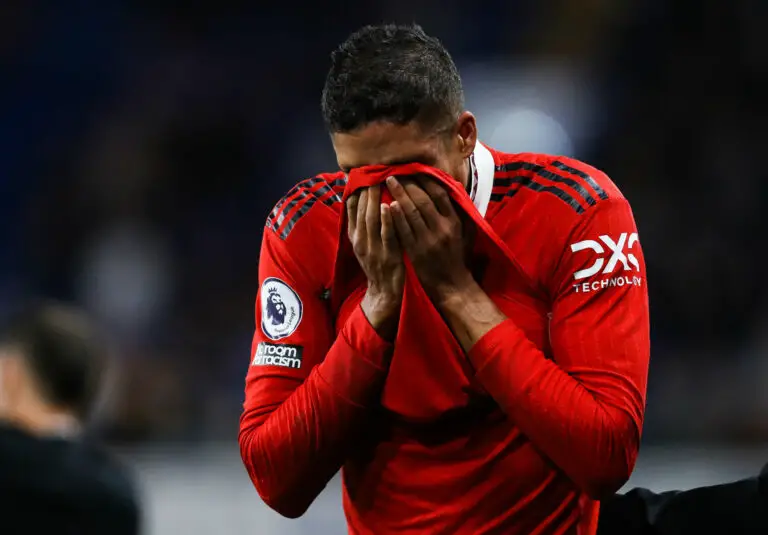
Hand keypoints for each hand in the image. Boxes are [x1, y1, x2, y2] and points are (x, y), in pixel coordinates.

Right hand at [347, 185, 404, 339]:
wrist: (384, 292)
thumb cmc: (377, 264)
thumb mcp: (364, 244)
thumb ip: (362, 224)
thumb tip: (360, 200)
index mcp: (354, 236)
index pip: (351, 207)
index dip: (354, 189)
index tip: (358, 172)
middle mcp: (361, 240)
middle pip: (361, 209)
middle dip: (365, 188)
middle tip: (371, 169)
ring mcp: (374, 247)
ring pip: (372, 218)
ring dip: (375, 198)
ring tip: (379, 180)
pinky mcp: (388, 254)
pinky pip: (387, 234)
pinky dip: (388, 219)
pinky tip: (391, 205)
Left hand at [386, 176, 475, 301]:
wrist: (452, 284)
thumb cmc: (456, 256)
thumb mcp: (463, 232)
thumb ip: (456, 212)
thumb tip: (448, 189)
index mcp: (454, 222)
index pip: (439, 194)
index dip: (426, 180)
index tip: (414, 170)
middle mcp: (442, 228)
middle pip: (423, 200)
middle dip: (408, 184)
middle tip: (396, 172)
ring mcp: (428, 240)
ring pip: (412, 212)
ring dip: (399, 195)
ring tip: (389, 182)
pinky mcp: (416, 251)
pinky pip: (404, 230)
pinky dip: (396, 216)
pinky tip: (388, 205)